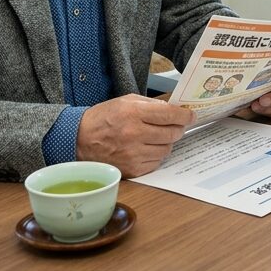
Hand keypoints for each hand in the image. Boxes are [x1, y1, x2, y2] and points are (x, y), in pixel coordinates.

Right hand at [76, 94, 193, 176]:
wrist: (79, 139)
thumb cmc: (104, 118)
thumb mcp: (126, 101)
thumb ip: (151, 104)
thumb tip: (174, 110)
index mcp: (133, 113)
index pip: (170, 115)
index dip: (185, 115)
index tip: (191, 116)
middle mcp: (134, 134)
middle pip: (172, 133)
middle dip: (178, 128)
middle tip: (176, 126)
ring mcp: (133, 154)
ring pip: (166, 149)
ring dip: (167, 142)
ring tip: (158, 137)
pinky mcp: (132, 169)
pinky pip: (156, 163)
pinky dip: (156, 155)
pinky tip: (148, 148)